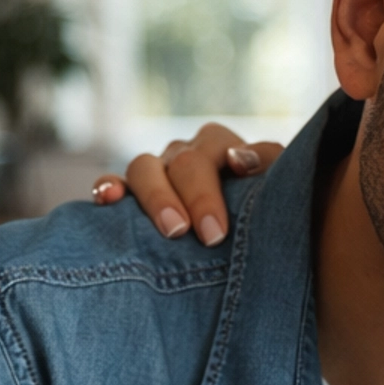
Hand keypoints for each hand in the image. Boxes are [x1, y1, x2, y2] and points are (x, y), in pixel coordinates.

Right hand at [90, 124, 280, 245]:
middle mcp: (184, 155)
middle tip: (212, 236)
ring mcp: (155, 173)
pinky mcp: (129, 194)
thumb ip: (270, 166)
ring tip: (173, 229)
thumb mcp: (276, 188)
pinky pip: (111, 184)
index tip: (230, 203)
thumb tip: (241, 160)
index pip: (217, 146)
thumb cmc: (262, 212)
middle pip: (183, 160)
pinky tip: (108, 199)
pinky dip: (107, 189)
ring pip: (144, 167)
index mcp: (220, 147)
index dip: (226, 169)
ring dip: (157, 197)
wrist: (248, 239)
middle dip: (198, 196)